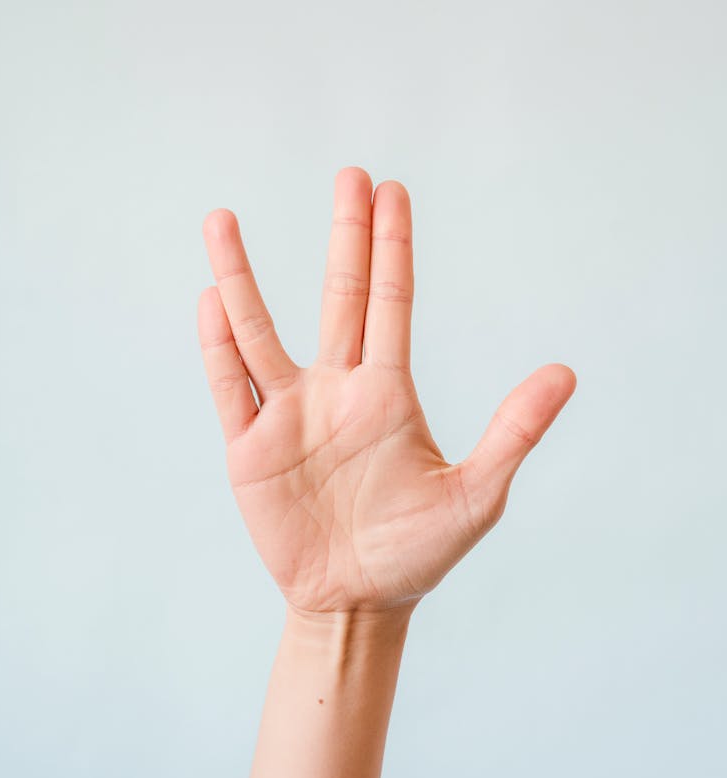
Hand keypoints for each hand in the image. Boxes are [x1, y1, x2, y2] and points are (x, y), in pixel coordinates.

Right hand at [197, 167, 575, 617]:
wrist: (356, 603)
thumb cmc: (417, 553)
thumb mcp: (476, 494)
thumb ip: (515, 431)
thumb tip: (567, 372)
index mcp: (388, 393)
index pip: (390, 302)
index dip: (390, 248)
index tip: (390, 191)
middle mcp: (337, 390)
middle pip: (338, 299)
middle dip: (345, 238)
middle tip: (350, 175)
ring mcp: (289, 416)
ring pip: (258, 333)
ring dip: (242, 278)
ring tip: (222, 221)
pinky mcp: (250, 449)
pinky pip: (230, 389)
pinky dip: (218, 348)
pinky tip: (210, 302)